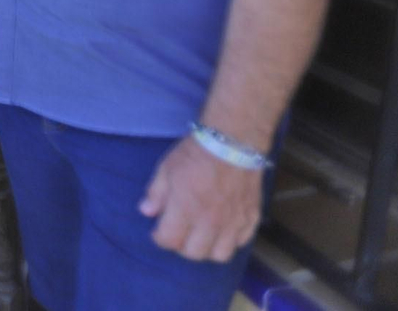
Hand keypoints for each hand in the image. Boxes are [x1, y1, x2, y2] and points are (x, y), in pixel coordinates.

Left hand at [139, 134, 262, 261]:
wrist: (232, 142)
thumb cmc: (195, 153)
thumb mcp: (166, 168)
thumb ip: (155, 193)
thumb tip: (146, 212)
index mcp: (186, 209)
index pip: (169, 240)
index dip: (160, 238)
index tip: (158, 230)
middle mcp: (210, 221)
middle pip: (194, 253)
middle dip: (181, 246)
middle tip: (179, 232)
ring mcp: (233, 222)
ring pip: (220, 254)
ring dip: (207, 248)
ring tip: (201, 235)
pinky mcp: (251, 217)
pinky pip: (241, 242)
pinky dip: (230, 241)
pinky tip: (223, 229)